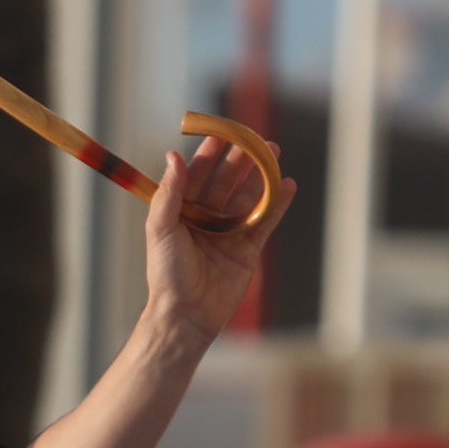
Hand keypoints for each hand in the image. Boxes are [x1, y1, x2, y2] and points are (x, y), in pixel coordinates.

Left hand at [135, 132, 283, 340]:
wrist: (186, 314)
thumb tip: (173, 156)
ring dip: (261, 175)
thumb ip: (169, 192)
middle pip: (227, 180)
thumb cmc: (166, 273)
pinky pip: (265, 221)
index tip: (222, 133)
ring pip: (248, 196)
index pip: (198, 174)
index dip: (210, 153)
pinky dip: (277, 204)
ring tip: (274, 153)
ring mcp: (229, 232)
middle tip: (256, 138)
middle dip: (242, 159)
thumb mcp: (161, 228)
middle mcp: (206, 217)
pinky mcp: (247, 249)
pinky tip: (288, 185)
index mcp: (183, 210)